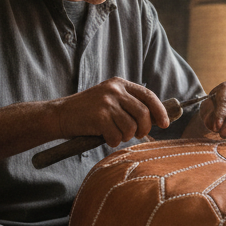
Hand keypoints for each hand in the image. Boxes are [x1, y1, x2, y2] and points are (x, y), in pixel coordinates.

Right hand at [54, 78, 169, 147]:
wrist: (60, 115)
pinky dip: (113, 141)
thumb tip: (156, 119)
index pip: (148, 95)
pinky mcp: (99, 116)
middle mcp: (115, 90)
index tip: (165, 124)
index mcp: (120, 84)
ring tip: (115, 134)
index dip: (160, 111)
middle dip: (144, 129)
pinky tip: (104, 137)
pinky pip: (117, 136)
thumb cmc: (88, 112)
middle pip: (143, 113)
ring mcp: (106, 102)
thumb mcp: (109, 99)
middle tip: (137, 135)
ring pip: (131, 127)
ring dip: (125, 137)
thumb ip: (129, 104)